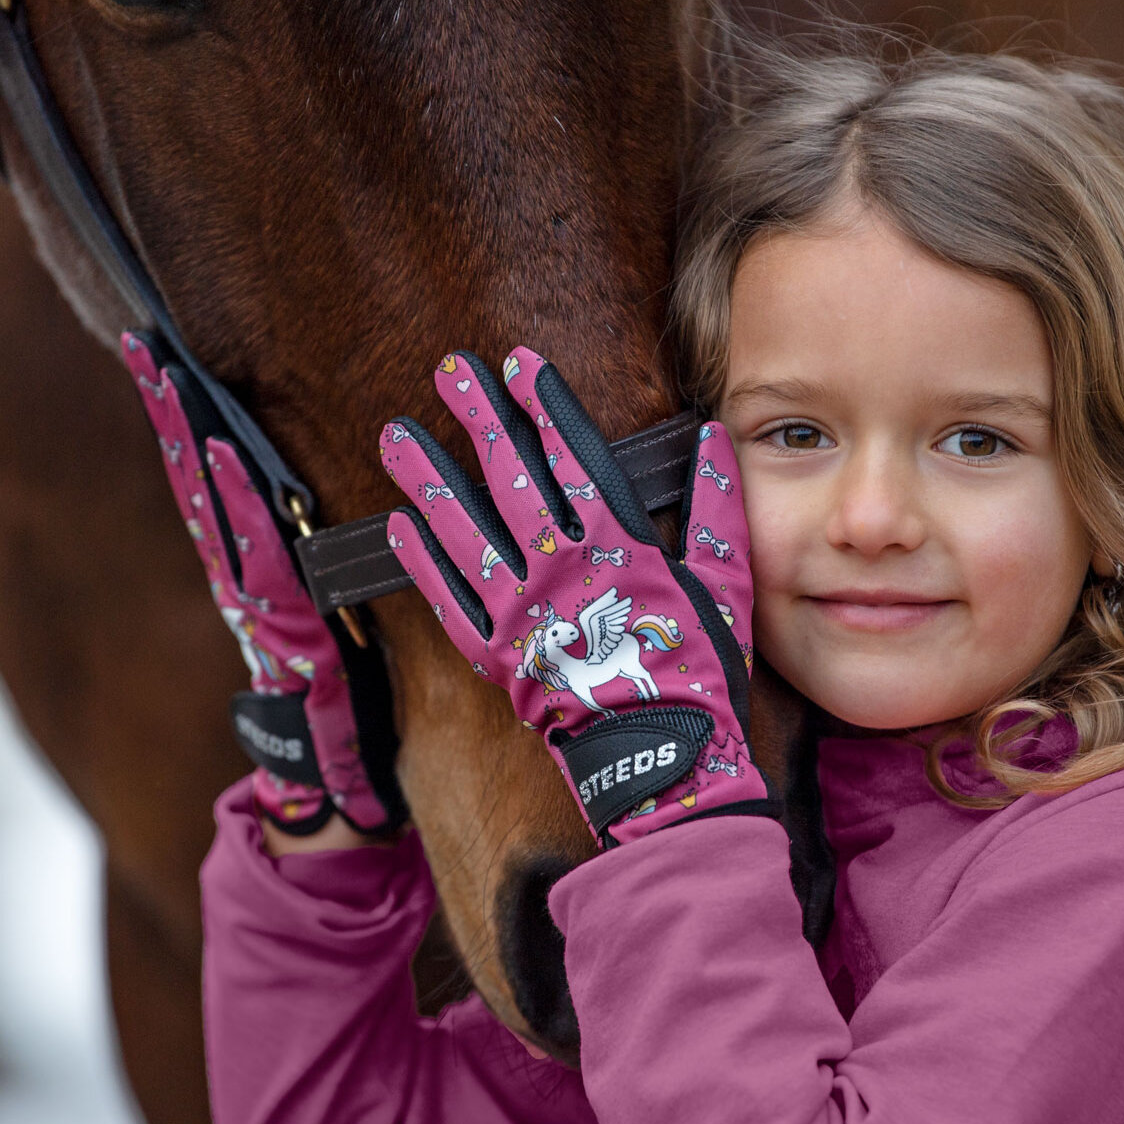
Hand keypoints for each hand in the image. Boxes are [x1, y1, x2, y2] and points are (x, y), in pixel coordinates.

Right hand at [123, 331, 405, 836]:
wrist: (337, 763)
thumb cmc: (342, 683)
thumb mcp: (328, 605)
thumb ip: (313, 557)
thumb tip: (316, 501)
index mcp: (253, 566)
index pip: (214, 480)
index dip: (190, 423)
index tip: (167, 362)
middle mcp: (243, 572)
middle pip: (198, 478)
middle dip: (172, 413)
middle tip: (145, 345)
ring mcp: (253, 592)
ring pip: (213, 503)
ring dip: (190, 437)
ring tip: (168, 373)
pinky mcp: (276, 614)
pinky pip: (254, 545)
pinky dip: (237, 498)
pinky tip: (229, 448)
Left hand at [380, 345, 771, 845]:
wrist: (662, 758)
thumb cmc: (699, 670)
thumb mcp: (727, 586)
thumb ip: (716, 510)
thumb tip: (712, 441)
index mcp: (617, 544)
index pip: (573, 457)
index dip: (544, 406)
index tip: (519, 365)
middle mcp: (560, 568)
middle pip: (511, 478)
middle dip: (480, 417)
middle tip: (450, 372)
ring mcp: (521, 612)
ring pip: (464, 531)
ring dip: (429, 479)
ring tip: (397, 436)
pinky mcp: (497, 655)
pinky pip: (448, 603)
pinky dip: (421, 564)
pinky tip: (397, 526)